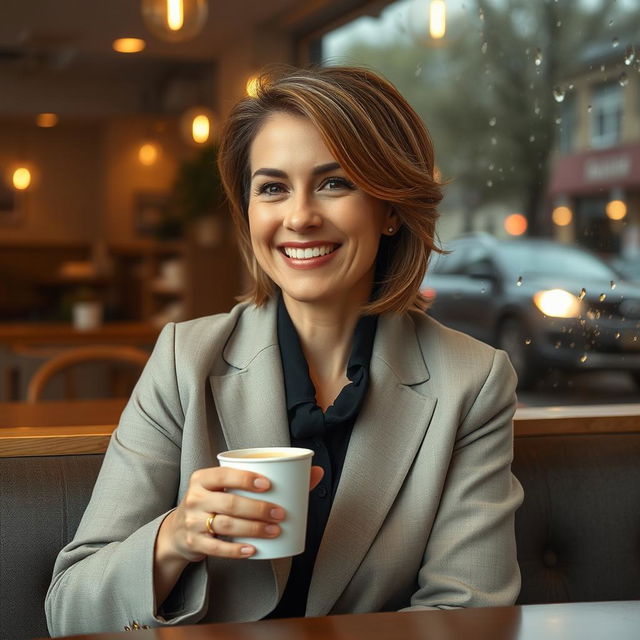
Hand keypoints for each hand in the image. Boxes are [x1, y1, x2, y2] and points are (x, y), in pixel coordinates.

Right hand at [157, 465, 323, 562]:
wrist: (179, 531)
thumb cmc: (215, 502)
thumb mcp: (228, 487)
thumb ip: (266, 479)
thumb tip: (316, 471)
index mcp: (203, 478)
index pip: (224, 475)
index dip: (246, 479)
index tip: (269, 485)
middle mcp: (195, 498)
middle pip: (229, 504)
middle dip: (257, 509)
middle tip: (280, 514)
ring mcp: (192, 522)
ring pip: (225, 525)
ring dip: (253, 529)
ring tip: (275, 531)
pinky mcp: (194, 544)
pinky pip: (216, 548)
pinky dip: (236, 550)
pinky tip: (253, 550)